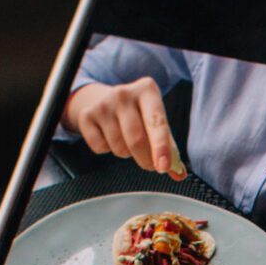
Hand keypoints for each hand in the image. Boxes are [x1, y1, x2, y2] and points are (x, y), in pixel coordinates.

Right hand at [64, 79, 188, 179]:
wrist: (103, 99)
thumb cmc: (138, 115)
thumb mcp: (156, 123)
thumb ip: (170, 149)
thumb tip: (179, 174)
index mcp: (147, 90)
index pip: (157, 122)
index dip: (161, 147)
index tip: (164, 167)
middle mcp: (124, 93)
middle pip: (136, 139)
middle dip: (146, 159)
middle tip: (151, 165)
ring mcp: (103, 104)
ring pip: (119, 147)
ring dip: (127, 154)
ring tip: (127, 141)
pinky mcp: (86, 115)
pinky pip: (100, 148)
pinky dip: (107, 150)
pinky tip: (109, 137)